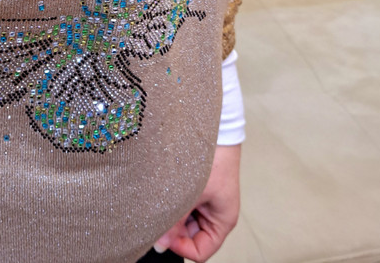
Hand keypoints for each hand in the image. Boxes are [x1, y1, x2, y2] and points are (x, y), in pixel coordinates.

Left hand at [154, 144, 241, 261]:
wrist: (212, 128)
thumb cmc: (210, 159)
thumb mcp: (190, 195)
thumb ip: (174, 222)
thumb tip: (159, 244)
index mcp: (222, 220)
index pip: (201, 251)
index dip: (181, 247)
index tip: (163, 235)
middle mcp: (213, 212)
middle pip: (189, 235)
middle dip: (172, 228)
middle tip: (157, 213)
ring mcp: (203, 199)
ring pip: (181, 218)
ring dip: (169, 211)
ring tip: (162, 196)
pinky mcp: (193, 185)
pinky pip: (179, 201)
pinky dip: (169, 199)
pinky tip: (162, 188)